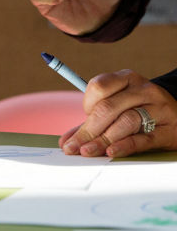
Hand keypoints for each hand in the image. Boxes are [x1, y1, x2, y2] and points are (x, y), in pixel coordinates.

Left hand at [60, 69, 176, 157]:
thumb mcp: (120, 106)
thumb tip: (65, 142)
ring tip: (87, 151)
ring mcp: (158, 109)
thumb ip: (92, 122)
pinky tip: (111, 152)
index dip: (86, 104)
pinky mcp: (169, 131)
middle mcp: (143, 90)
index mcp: (127, 78)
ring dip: (103, 139)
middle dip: (88, 129)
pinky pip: (144, 138)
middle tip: (73, 147)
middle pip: (109, 107)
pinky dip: (125, 145)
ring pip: (126, 121)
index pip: (99, 86)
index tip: (84, 120)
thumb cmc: (142, 111)